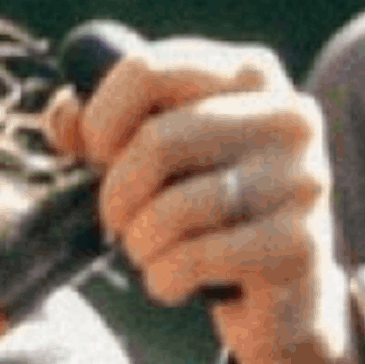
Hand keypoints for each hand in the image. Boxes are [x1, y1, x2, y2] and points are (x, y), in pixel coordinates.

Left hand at [47, 38, 364, 363]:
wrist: (285, 293)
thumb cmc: (209, 209)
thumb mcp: (161, 153)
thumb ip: (105, 125)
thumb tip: (63, 118)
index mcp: (251, 73)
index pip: (147, 70)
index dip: (100, 120)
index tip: (98, 154)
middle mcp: (288, 116)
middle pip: (156, 141)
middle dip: (117, 193)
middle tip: (119, 219)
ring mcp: (301, 180)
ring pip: (173, 209)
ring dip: (140, 243)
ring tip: (155, 253)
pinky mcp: (297, 245)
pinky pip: (192, 260)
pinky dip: (164, 279)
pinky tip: (179, 282)